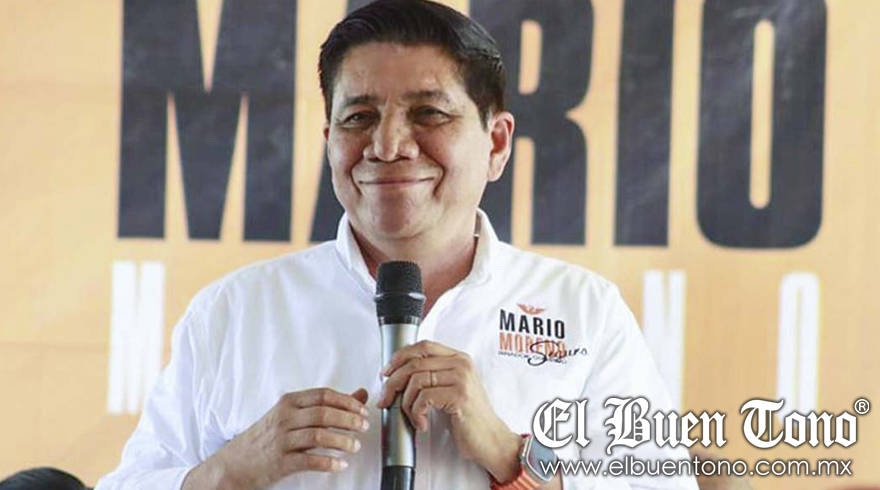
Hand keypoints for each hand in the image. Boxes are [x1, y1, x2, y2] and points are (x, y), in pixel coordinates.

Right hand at [182, 388, 369, 489]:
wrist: (235, 463)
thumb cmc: (267, 437)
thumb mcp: (293, 415)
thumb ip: (327, 405)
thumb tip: (360, 394)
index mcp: (289, 402)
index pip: (323, 395)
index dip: (347, 401)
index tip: (363, 410)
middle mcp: (285, 417)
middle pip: (324, 413)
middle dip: (349, 420)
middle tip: (364, 427)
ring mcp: (281, 439)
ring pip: (318, 435)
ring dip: (342, 441)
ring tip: (355, 446)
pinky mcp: (280, 461)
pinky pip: (309, 460)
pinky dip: (328, 462)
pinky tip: (340, 464)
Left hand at [376, 341, 521, 482]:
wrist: (491, 439)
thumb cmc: (469, 418)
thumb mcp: (452, 389)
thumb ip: (434, 375)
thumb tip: (397, 374)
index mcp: (459, 358)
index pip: (423, 346)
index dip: (400, 357)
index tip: (387, 372)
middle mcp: (461, 364)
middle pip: (414, 363)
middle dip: (393, 383)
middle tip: (386, 399)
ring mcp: (461, 379)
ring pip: (416, 381)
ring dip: (405, 403)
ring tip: (413, 417)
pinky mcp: (459, 396)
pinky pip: (423, 399)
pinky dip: (416, 414)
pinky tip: (422, 424)